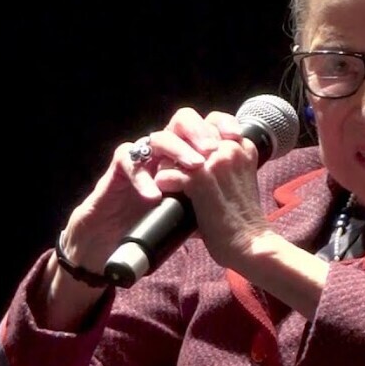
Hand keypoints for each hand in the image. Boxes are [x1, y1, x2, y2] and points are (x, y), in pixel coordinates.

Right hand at [61, 106, 265, 274]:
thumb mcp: (196, 208)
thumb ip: (213, 190)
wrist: (120, 244)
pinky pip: (130, 163)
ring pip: (158, 138)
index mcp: (187, 152)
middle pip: (182, 121)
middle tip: (212, 150)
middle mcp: (166, 150)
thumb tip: (245, 182)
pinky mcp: (119, 171)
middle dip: (198, 132)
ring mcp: (143, 158)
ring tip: (194, 168)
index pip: (205, 126)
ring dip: (177, 150)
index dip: (221, 124)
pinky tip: (156, 193)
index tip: (237, 135)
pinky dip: (143, 178)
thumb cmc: (161, 223)